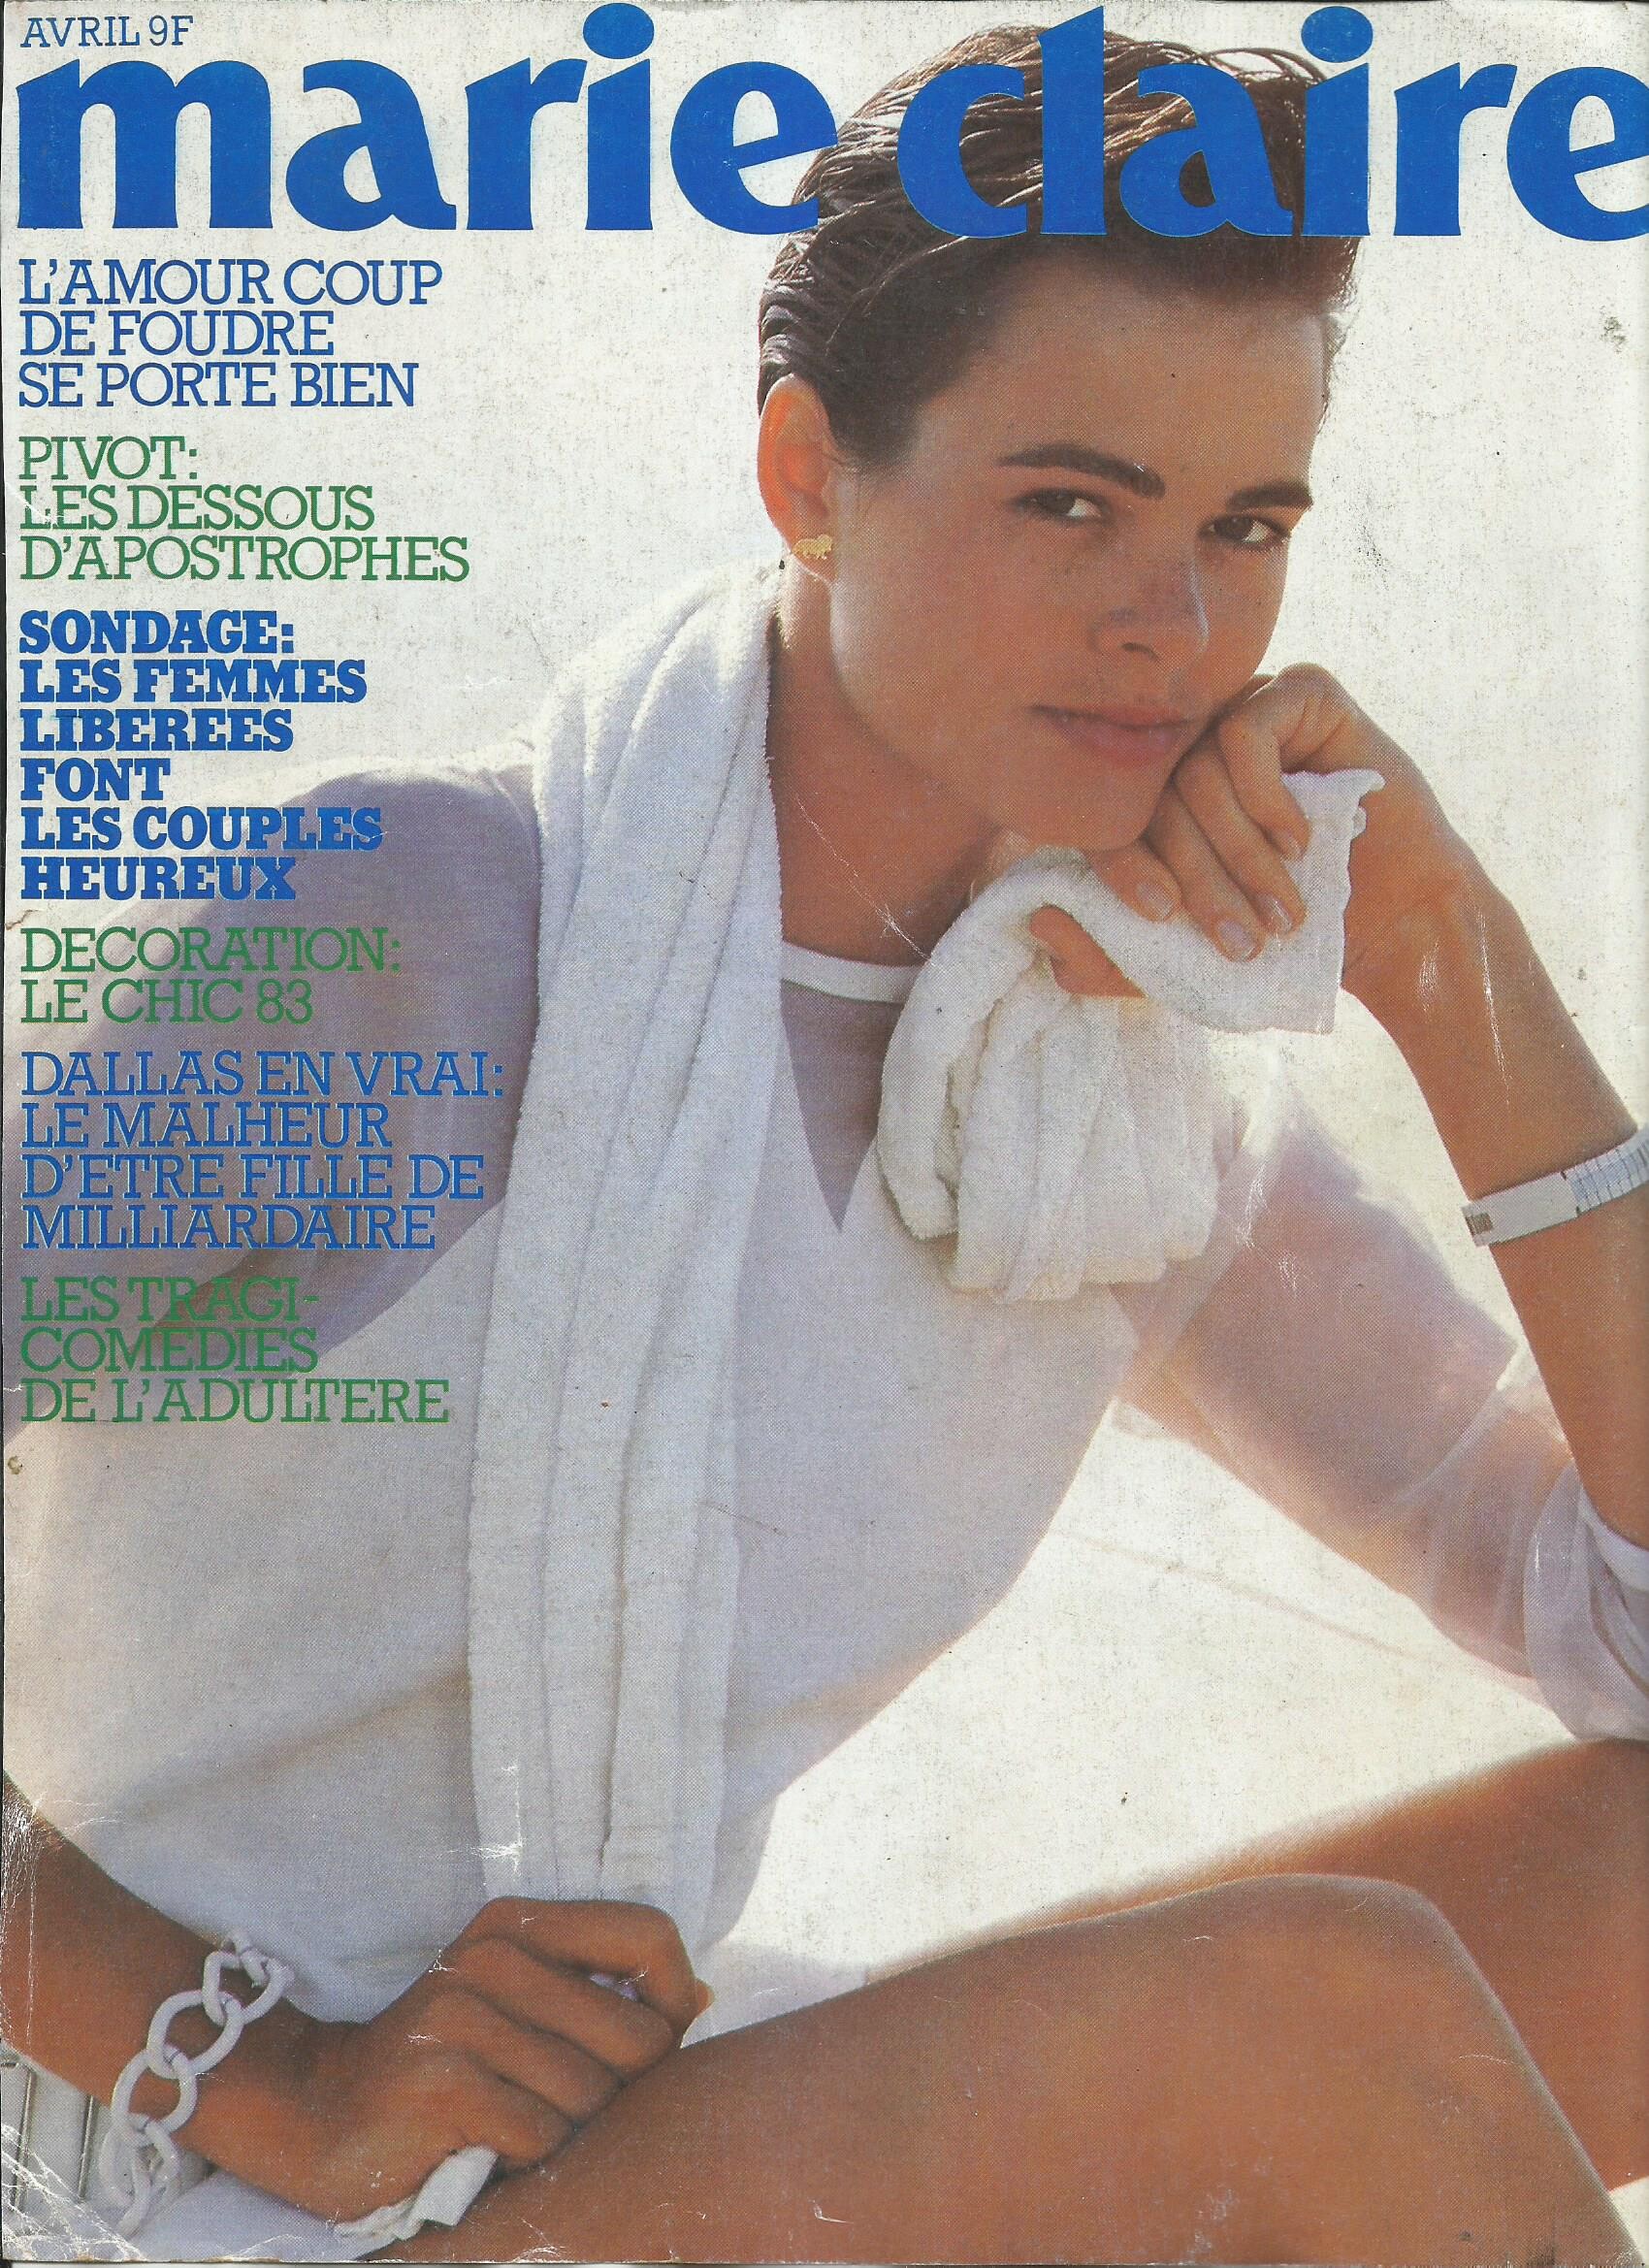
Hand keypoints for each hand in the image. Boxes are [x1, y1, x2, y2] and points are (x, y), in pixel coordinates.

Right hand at [264, 1898, 707, 2220]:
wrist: (313, 2111)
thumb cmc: (441, 2064)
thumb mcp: (516, 2004)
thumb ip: (604, 1996)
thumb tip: (701, 1999)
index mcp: (518, 1924)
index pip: (649, 1936)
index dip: (673, 1999)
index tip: (655, 2043)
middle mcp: (492, 1956)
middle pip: (638, 2037)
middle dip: (620, 2092)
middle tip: (566, 2105)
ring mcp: (464, 2016)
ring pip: (593, 2099)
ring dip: (568, 2134)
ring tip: (517, 2124)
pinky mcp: (443, 2083)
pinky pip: (543, 2139)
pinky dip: (528, 2162)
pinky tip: (486, 2149)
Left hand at [1026, 667, 1476, 1016]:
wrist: (1393, 925)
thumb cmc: (1284, 939)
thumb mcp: (1184, 963)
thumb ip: (1109, 953)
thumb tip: (1036, 919)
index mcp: (1153, 797)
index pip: (1101, 815)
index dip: (1120, 868)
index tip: (1160, 917)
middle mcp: (1190, 745)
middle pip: (1151, 796)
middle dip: (1196, 879)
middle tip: (1238, 939)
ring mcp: (1242, 712)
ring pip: (1196, 769)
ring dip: (1240, 853)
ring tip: (1282, 909)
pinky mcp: (1300, 693)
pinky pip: (1246, 731)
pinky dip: (1265, 798)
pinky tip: (1300, 842)